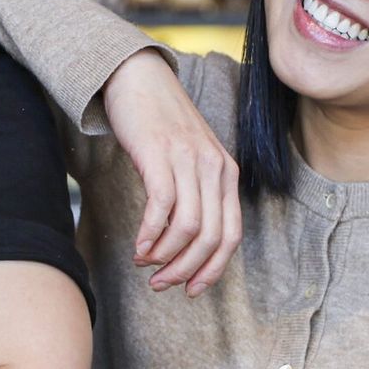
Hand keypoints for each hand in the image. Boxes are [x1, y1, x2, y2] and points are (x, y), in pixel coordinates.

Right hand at [100, 48, 240, 297]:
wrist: (137, 79)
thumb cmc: (160, 124)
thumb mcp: (190, 159)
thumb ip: (196, 192)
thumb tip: (185, 242)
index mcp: (227, 174)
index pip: (231, 235)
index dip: (212, 269)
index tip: (190, 289)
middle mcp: (215, 168)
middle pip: (211, 237)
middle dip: (186, 270)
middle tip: (161, 285)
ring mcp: (189, 161)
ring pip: (188, 228)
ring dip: (166, 257)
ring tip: (145, 265)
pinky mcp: (161, 155)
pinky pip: (162, 207)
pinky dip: (150, 235)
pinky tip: (138, 246)